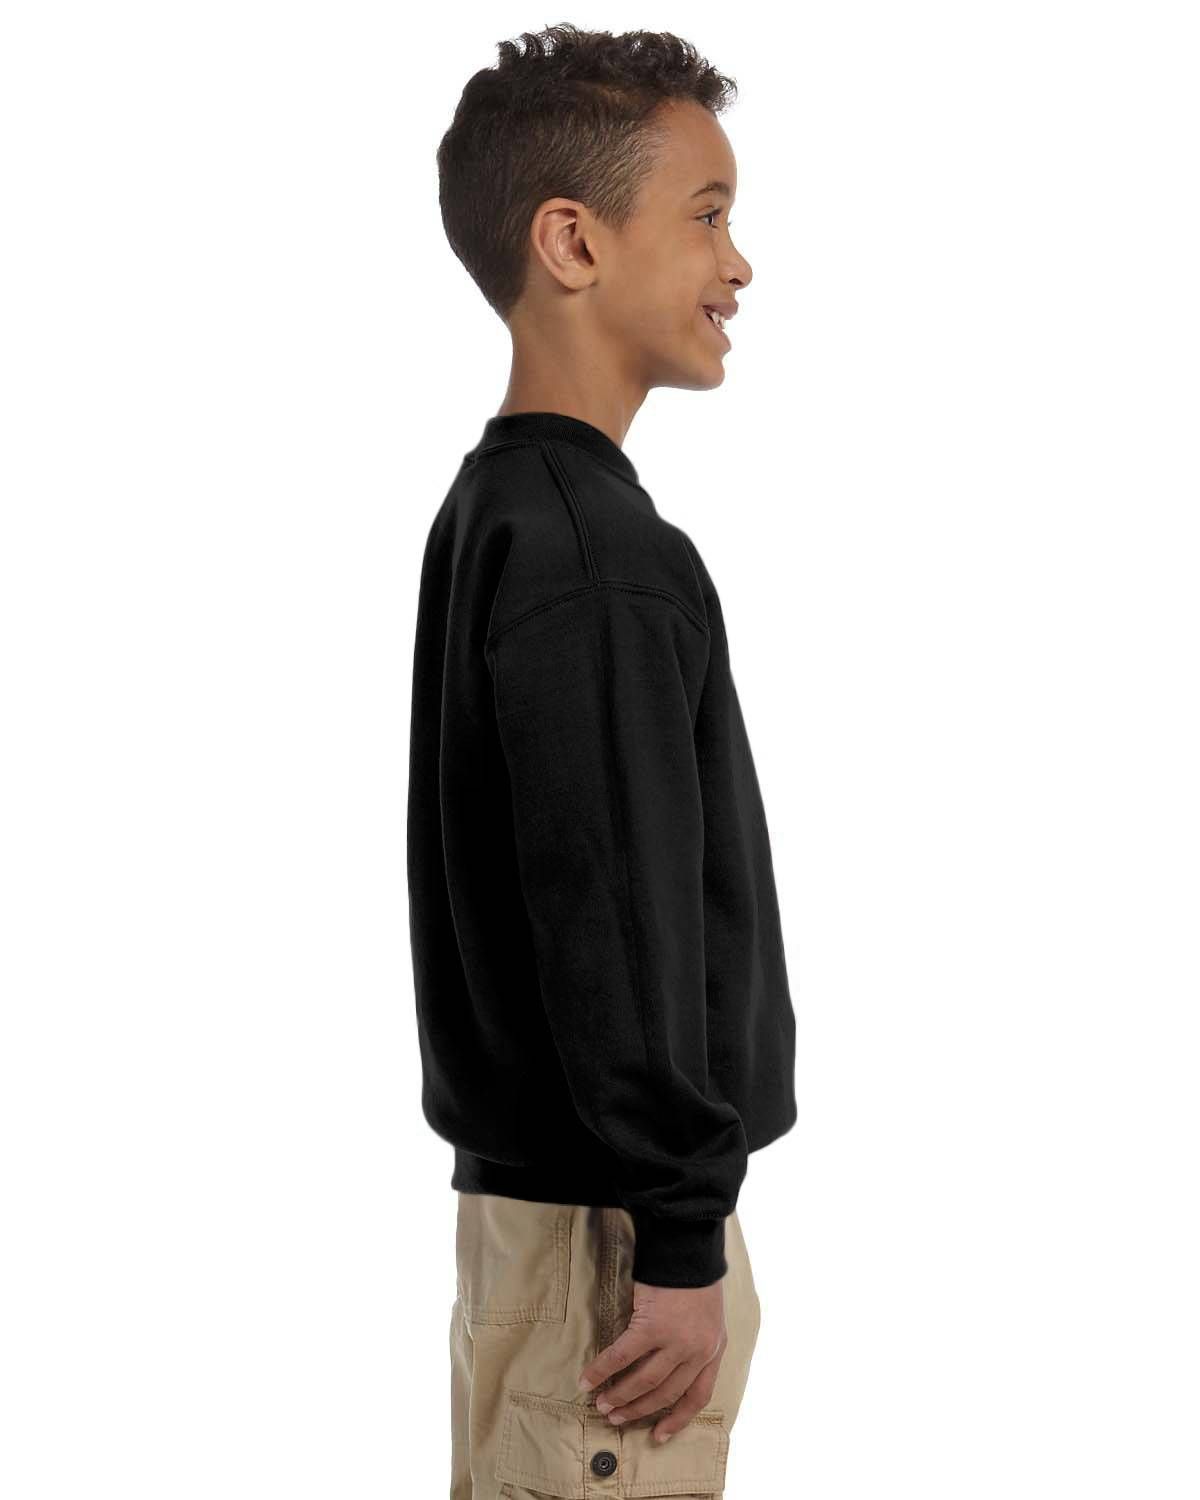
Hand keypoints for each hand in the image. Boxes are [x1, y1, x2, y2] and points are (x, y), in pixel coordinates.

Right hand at [578, 1277, 726, 1443]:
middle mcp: (698, 1350)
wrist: (687, 1247)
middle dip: (639, 1409)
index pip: (698, 1395)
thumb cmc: (693, 1277)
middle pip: (667, 1392)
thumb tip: (666, 1365)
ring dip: (620, 1396)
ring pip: (645, 1381)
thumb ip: (694, 1343)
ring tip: (602, 1404)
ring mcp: (676, 1340)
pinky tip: (589, 1379)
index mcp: (714, 1349)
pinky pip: (622, 1356)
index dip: (677, 1418)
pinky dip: (603, 1370)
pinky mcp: (652, 1326)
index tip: (658, 1434)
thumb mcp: (707, 1316)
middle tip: (616, 1417)